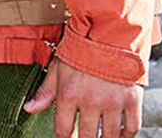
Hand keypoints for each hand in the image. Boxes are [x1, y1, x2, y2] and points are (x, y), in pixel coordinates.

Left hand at [23, 57, 141, 137]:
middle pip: (87, 136)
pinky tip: (119, 135)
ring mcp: (113, 103)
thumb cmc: (80, 51)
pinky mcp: (133, 100)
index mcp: (69, 94)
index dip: (62, 137)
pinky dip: (126, 135)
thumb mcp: (57, 68)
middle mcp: (91, 102)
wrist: (109, 35)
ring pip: (109, 136)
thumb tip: (28, 109)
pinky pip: (132, 127)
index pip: (63, 128)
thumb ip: (45, 91)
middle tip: (82, 137)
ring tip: (100, 137)